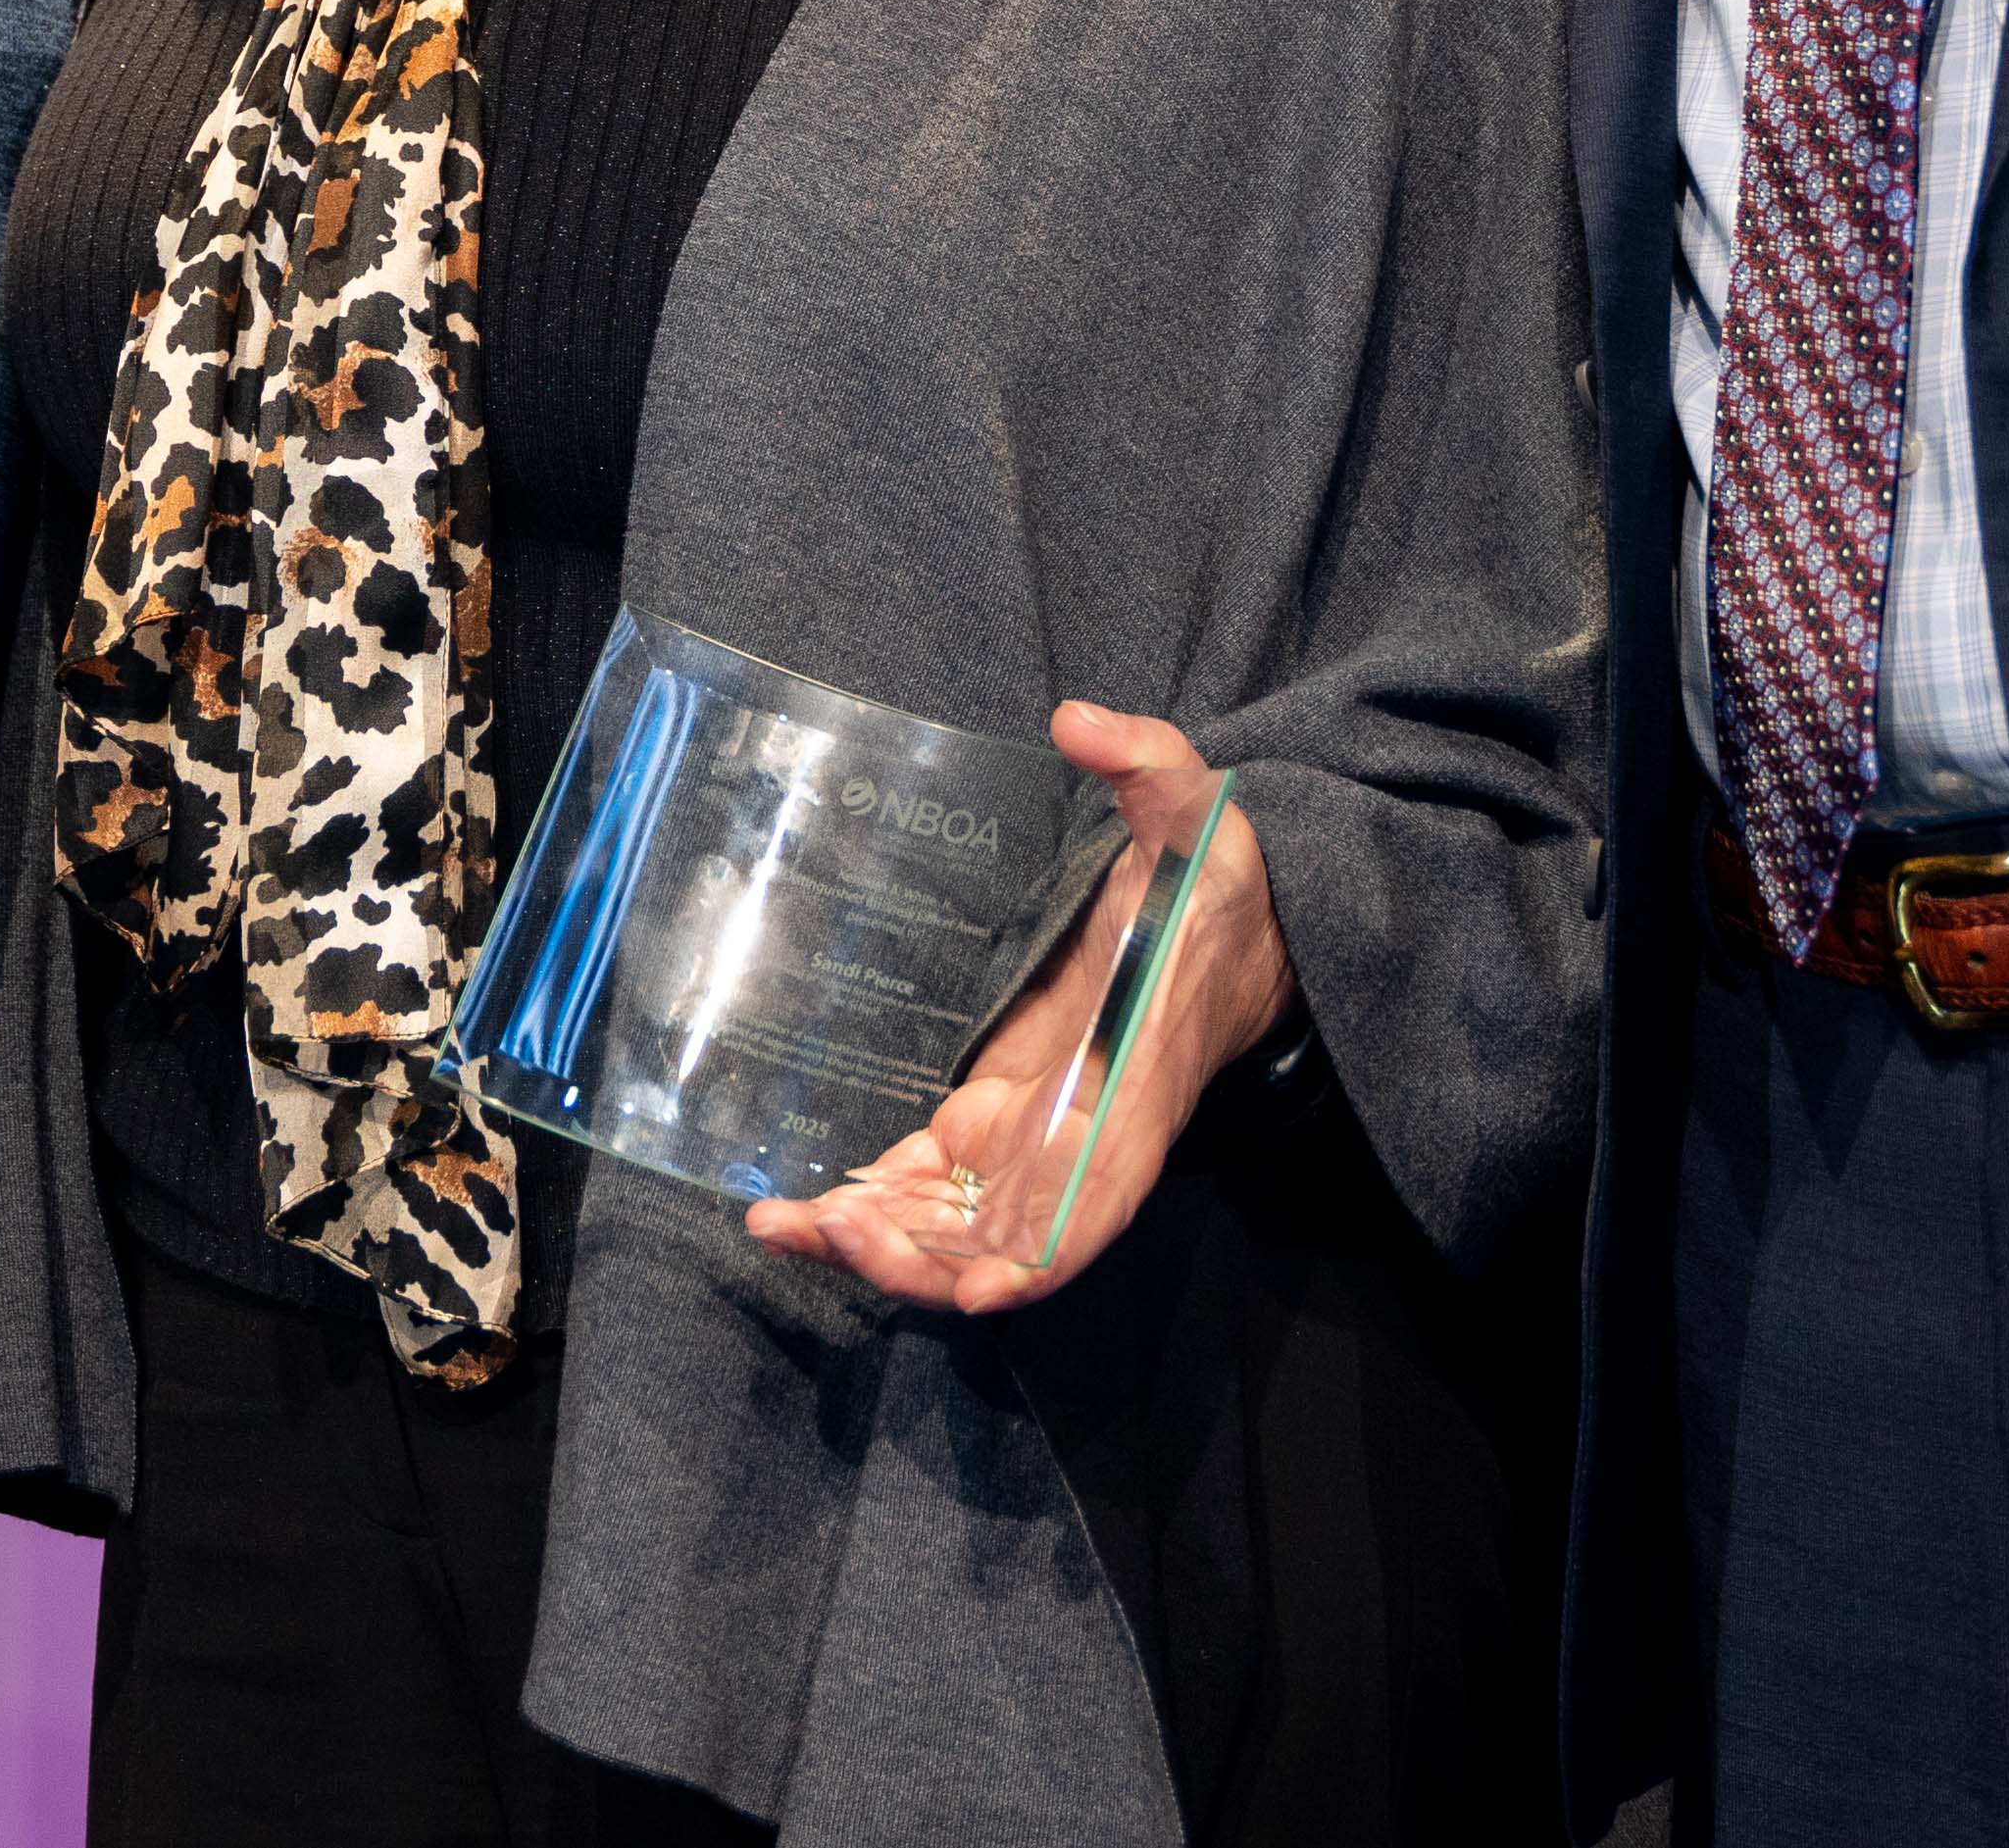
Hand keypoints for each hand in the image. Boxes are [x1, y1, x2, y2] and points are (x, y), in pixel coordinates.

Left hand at [746, 705, 1290, 1315]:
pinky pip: (930, 1190)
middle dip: (918, 1256)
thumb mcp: (1199, 811)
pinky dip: (868, 1211)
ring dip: (875, 1245)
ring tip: (780, 1222)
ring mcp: (1036, 1141)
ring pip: (955, 1231)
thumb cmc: (1213, 884)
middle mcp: (1083, 1138)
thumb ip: (1149, 764)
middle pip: (1002, 1244)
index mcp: (1134, 1087)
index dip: (1033, 1256)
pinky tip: (792, 1211)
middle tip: (823, 1225)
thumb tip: (1076, 722)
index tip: (971, 1287)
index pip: (1093, 1202)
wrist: (1228, 935)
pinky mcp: (996, 1122)